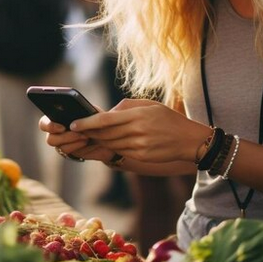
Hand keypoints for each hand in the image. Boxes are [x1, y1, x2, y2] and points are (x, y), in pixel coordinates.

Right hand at [39, 115, 113, 162]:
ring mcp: (64, 143)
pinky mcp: (72, 153)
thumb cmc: (102, 119)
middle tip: (70, 130)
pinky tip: (86, 141)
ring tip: (84, 136)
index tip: (60, 123)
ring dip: (70, 140)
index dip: (48, 123)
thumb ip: (83, 111)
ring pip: (57, 145)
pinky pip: (69, 152)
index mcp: (58, 118)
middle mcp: (58, 132)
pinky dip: (77, 146)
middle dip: (60, 134)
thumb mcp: (93, 112)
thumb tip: (76, 109)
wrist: (113, 135)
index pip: (44, 122)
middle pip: (48, 136)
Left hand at [68, 99, 209, 163]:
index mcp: (137, 115)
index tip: (73, 124)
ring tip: (89, 136)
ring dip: (98, 141)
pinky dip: (111, 147)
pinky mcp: (142, 156)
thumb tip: (107, 112)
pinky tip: (106, 143)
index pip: (105, 120)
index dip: (86, 123)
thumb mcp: (149, 105)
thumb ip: (126, 106)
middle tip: (76, 130)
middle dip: (88, 133)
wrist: (189, 140)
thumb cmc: (168, 119)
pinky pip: (120, 151)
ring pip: (110, 144)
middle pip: (104, 134)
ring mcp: (139, 146)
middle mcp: (137, 131)